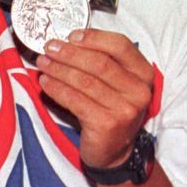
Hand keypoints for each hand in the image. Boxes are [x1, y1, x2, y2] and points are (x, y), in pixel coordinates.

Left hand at [37, 29, 152, 169]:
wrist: (114, 150)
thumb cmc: (111, 108)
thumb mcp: (117, 82)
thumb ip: (103, 60)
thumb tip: (68, 40)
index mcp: (143, 73)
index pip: (120, 45)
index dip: (94, 37)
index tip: (71, 36)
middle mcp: (138, 91)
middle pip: (99, 63)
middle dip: (70, 53)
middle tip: (49, 47)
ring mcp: (124, 109)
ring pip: (85, 81)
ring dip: (59, 70)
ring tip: (43, 63)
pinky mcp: (107, 125)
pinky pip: (75, 100)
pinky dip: (57, 89)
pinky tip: (46, 83)